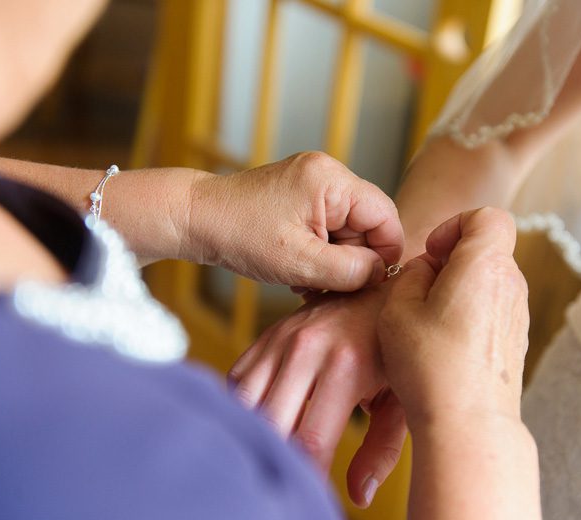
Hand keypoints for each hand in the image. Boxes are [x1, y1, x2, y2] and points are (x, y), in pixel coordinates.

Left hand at [185, 151, 402, 290]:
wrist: (194, 219)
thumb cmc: (239, 236)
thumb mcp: (300, 263)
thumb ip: (349, 270)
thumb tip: (382, 273)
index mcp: (332, 181)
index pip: (386, 216)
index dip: (385, 254)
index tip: (367, 283)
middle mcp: (328, 172)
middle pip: (369, 223)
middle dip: (354, 259)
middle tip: (328, 286)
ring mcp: (314, 181)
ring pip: (349, 228)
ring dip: (336, 259)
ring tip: (309, 279)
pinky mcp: (302, 193)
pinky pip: (330, 225)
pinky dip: (322, 250)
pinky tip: (302, 268)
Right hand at [228, 285, 407, 508]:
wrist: (383, 288)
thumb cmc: (399, 350)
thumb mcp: (401, 398)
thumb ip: (381, 449)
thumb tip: (358, 495)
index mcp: (347, 365)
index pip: (311, 440)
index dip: (307, 476)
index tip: (311, 494)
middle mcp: (308, 347)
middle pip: (271, 425)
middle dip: (276, 458)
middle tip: (286, 478)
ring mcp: (282, 337)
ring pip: (246, 403)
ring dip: (253, 434)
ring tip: (267, 455)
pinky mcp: (267, 334)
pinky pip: (238, 381)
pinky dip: (241, 407)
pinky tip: (257, 424)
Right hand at [378, 207, 528, 424]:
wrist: (468, 424)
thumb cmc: (431, 365)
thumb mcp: (398, 308)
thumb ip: (411, 274)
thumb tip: (427, 269)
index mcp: (486, 265)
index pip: (488, 217)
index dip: (456, 225)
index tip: (432, 252)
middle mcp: (512, 286)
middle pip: (487, 251)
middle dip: (452, 261)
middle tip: (421, 290)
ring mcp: (518, 316)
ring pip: (488, 283)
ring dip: (459, 291)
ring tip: (427, 323)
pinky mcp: (516, 343)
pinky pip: (492, 312)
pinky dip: (469, 317)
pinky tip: (444, 346)